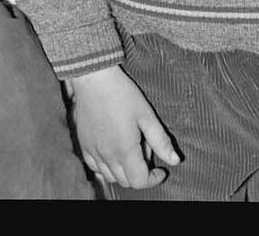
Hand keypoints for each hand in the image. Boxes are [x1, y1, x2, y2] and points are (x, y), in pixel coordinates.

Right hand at [70, 64, 180, 188]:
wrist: (93, 78)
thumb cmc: (121, 93)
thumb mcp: (146, 114)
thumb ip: (161, 140)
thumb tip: (175, 161)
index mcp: (125, 150)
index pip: (139, 181)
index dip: (153, 179)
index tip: (160, 169)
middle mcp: (107, 155)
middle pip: (125, 181)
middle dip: (140, 172)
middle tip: (144, 148)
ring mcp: (93, 151)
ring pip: (110, 176)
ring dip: (123, 170)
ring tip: (129, 146)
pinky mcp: (83, 144)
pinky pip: (95, 167)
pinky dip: (106, 166)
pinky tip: (112, 149)